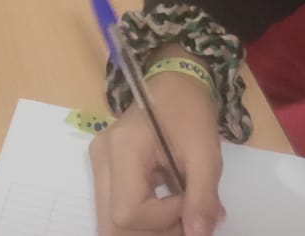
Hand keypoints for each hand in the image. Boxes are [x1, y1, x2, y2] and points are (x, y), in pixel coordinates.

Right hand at [90, 70, 226, 235]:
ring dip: (150, 229)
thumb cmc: (190, 111)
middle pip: (113, 223)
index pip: (129, 211)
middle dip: (154, 232)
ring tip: (179, 211)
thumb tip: (198, 235)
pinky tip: (167, 207)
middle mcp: (101, 158)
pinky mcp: (106, 170)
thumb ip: (202, 197)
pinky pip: (118, 209)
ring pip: (112, 222)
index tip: (190, 199)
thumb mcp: (205, 154)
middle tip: (185, 218)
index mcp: (122, 148)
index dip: (164, 219)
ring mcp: (99, 164)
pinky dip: (145, 220)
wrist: (175, 83)